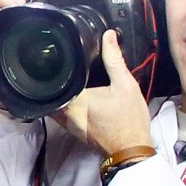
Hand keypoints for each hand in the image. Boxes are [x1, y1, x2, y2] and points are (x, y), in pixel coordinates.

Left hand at [59, 31, 153, 157]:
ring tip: (73, 79)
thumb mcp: (125, 84)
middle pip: (53, 88)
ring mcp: (67, 123)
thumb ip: (114, 59)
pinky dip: (66, 102)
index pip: (57, 77)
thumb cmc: (130, 121)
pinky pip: (61, 111)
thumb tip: (109, 36)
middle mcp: (66, 113)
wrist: (132, 149)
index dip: (58, 65)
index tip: (61, 56)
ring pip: (55, 100)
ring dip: (62, 90)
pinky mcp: (72, 129)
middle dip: (60, 77)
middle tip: (69, 65)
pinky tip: (79, 96)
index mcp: (76, 99)